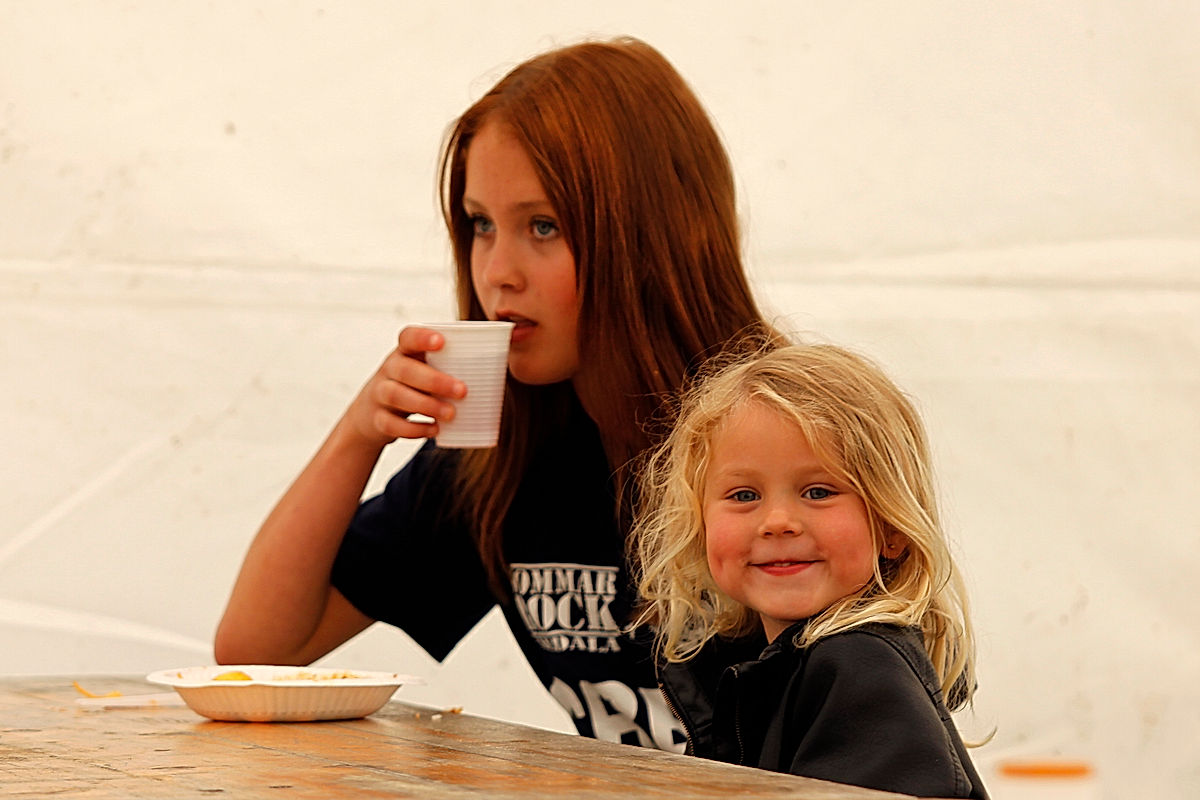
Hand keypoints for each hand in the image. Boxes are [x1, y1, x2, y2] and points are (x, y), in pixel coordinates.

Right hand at [342, 326, 466, 445]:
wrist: (371, 414)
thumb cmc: (410, 387)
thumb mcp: (421, 371)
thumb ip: (446, 369)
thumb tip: (492, 377)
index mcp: (403, 353)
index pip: (407, 338)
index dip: (422, 338)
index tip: (442, 342)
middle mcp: (389, 370)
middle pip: (405, 369)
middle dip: (434, 380)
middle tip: (462, 391)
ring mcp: (379, 394)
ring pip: (396, 395)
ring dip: (426, 405)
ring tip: (450, 414)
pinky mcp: (377, 420)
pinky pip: (391, 424)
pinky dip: (414, 429)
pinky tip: (434, 430)